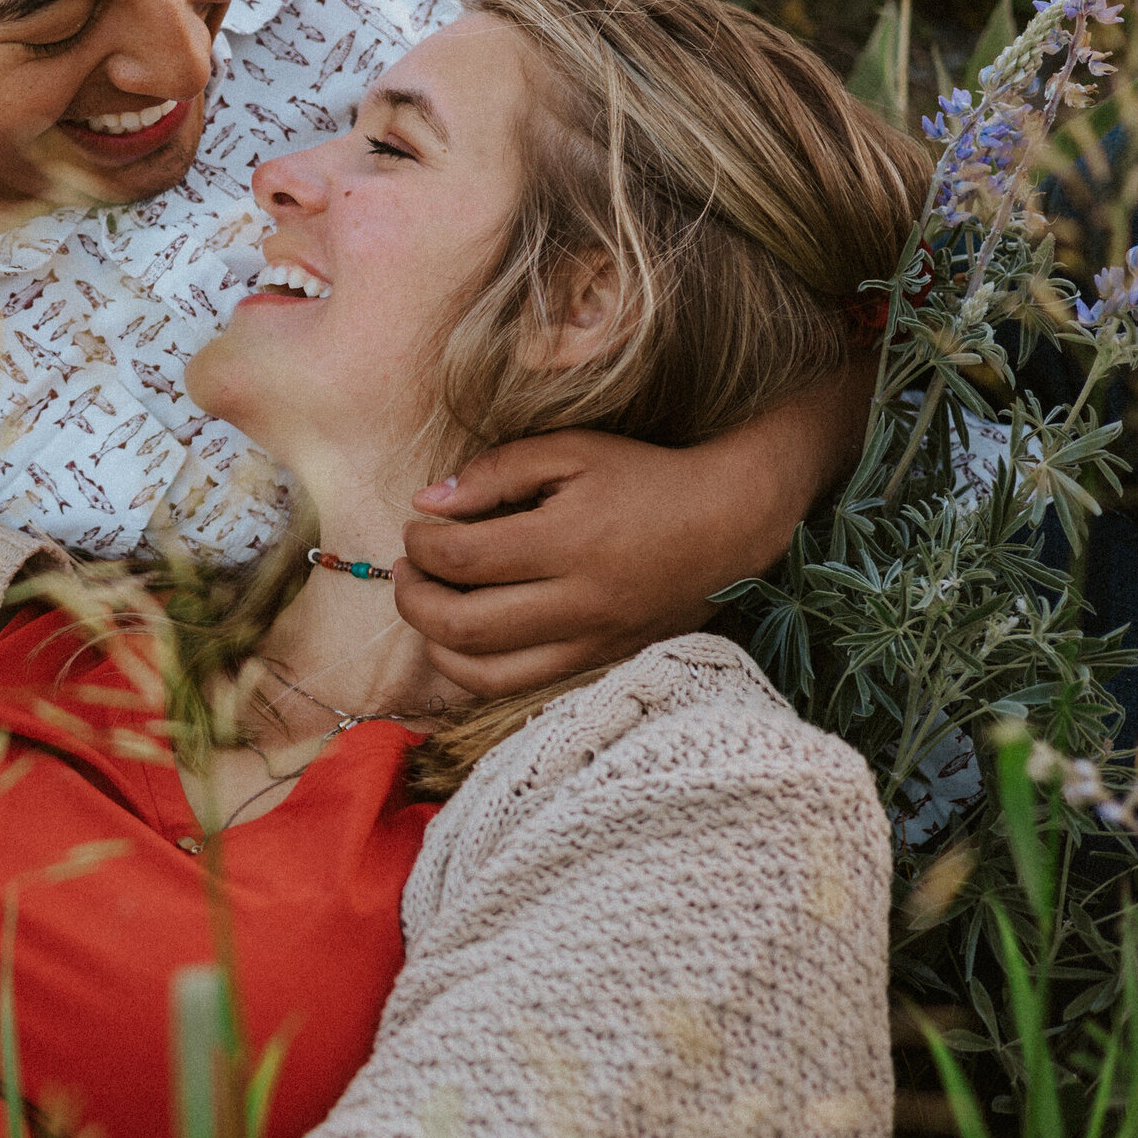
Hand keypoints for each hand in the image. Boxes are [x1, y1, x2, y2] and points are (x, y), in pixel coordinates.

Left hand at [391, 428, 806, 697]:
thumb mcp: (573, 451)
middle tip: (407, 569)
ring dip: (436, 643)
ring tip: (428, 604)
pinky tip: (466, 633)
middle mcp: (579, 602)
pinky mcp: (599, 663)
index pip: (462, 558)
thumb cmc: (645, 478)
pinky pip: (519, 686)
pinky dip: (476, 667)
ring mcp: (590, 642)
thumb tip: (427, 503)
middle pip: (462, 626)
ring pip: (484, 674)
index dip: (420, 545)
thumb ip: (497, 471)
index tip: (416, 527)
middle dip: (412, 599)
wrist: (730, 523)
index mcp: (569, 541)